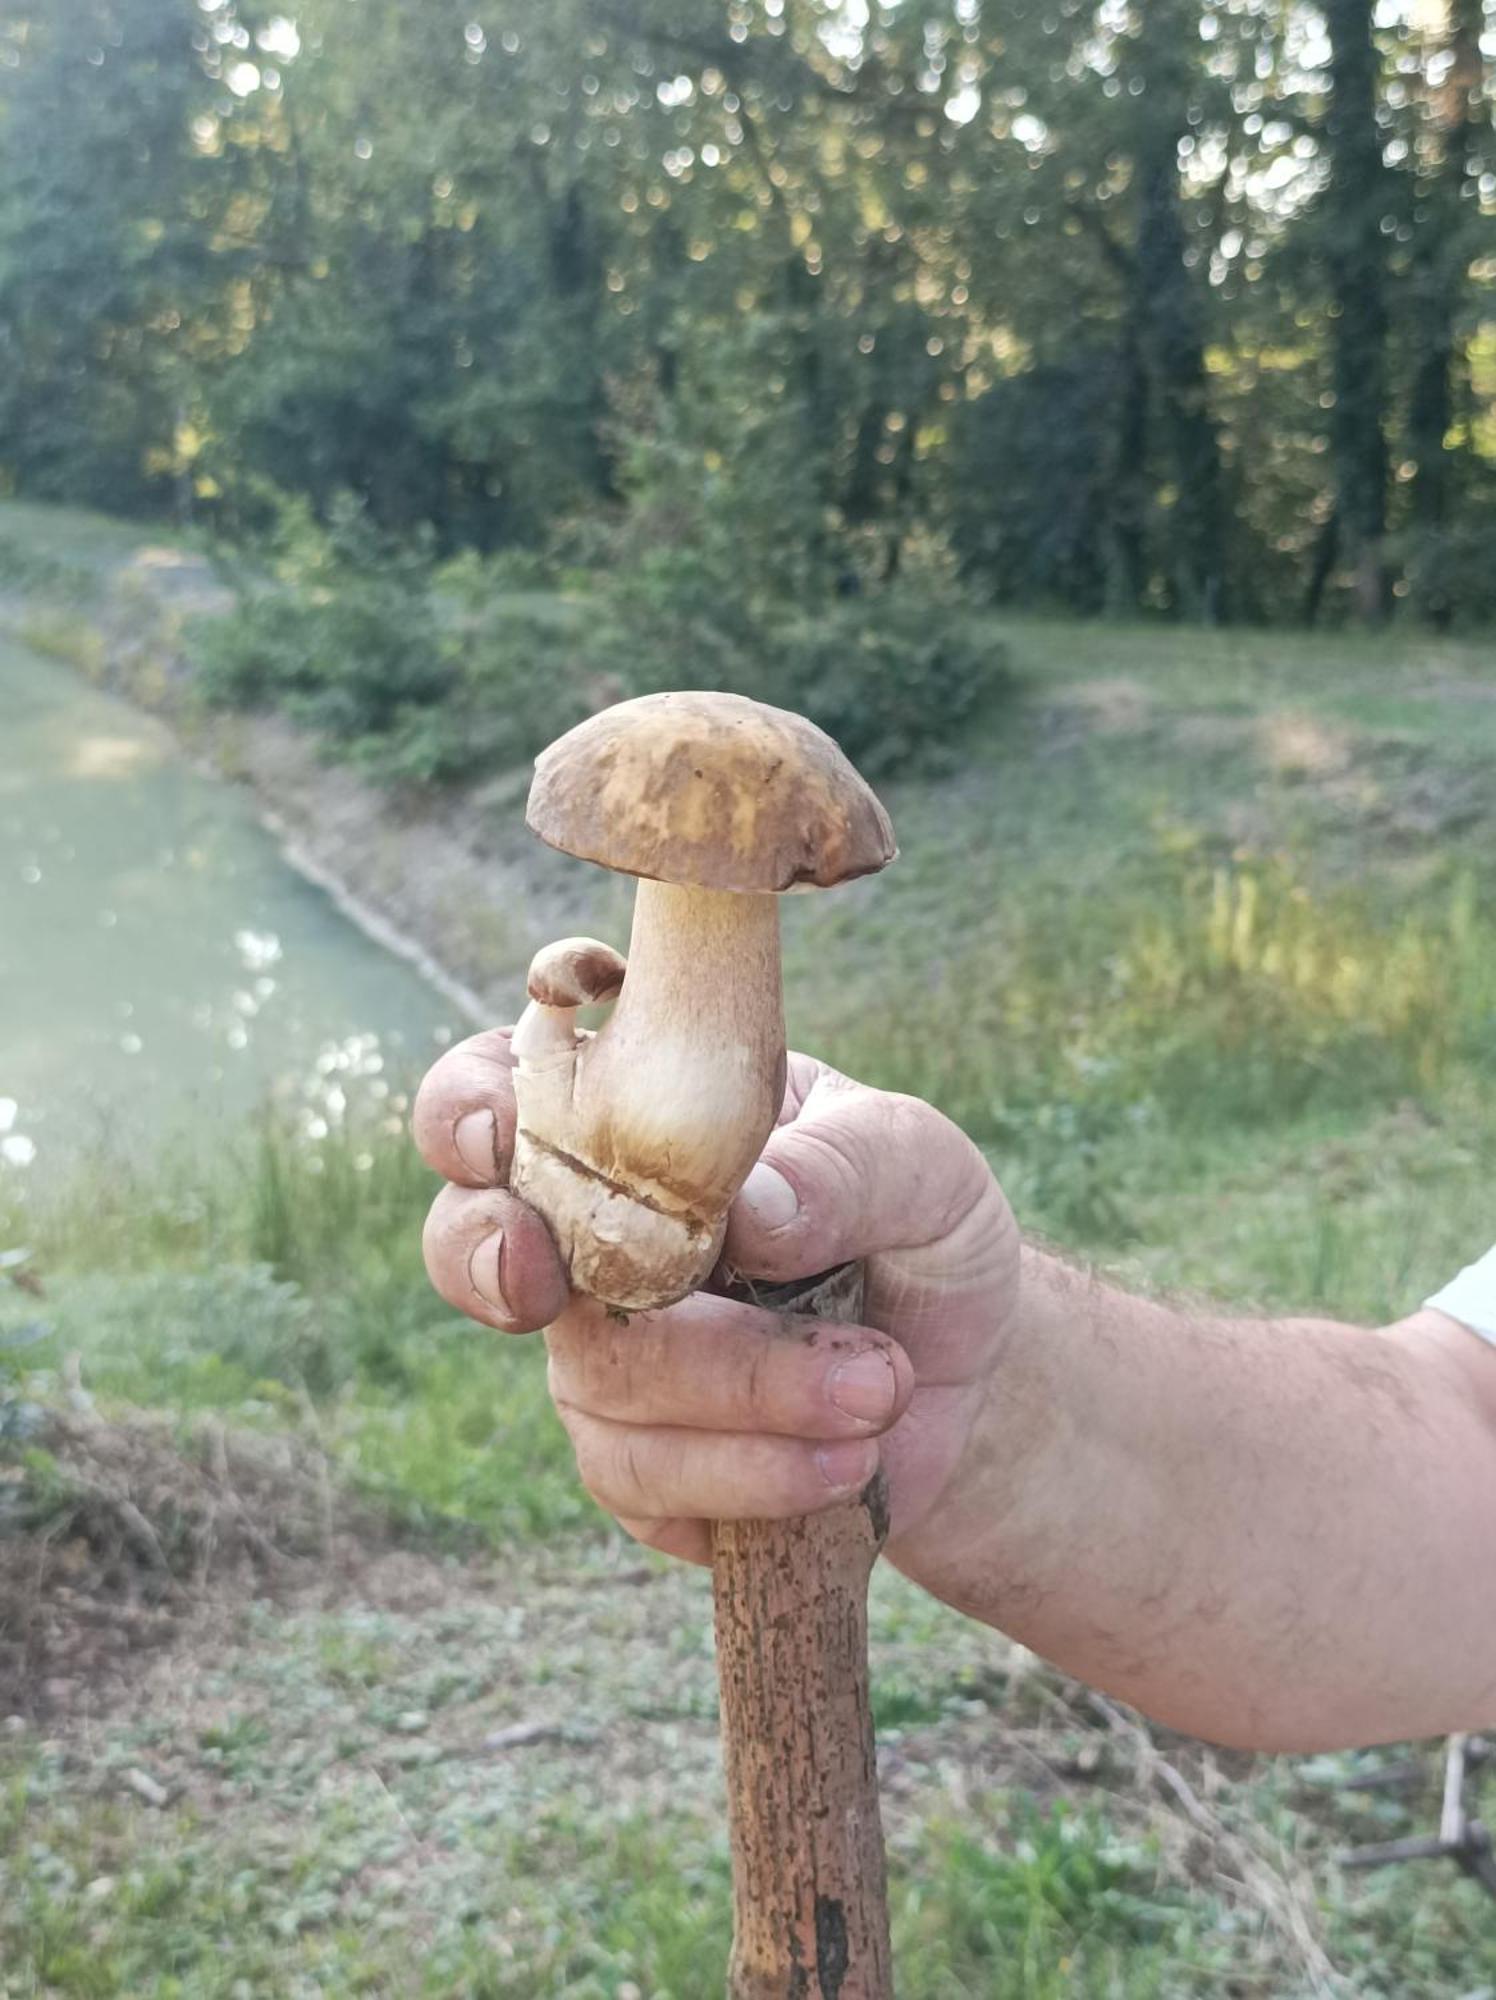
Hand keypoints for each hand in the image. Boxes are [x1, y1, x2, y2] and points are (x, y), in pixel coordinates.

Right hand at [414, 1023, 1021, 1573]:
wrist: (972, 1372)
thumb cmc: (923, 1227)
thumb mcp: (924, 1165)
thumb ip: (848, 1166)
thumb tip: (753, 1209)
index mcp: (634, 1118)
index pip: (497, 1086)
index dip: (468, 1108)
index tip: (502, 1138)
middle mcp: (589, 1233)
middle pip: (470, 1243)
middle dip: (494, 1263)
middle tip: (550, 1286)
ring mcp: (601, 1354)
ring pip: (597, 1379)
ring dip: (746, 1391)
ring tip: (878, 1388)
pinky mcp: (638, 1466)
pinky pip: (646, 1481)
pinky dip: (756, 1476)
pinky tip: (849, 1458)